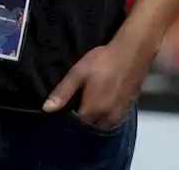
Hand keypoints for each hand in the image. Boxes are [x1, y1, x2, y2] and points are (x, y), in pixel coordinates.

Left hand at [42, 32, 156, 128]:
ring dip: (97, 121)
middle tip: (77, 108)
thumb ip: (63, 92)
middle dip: (85, 122)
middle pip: (92, 127)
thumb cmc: (102, 61)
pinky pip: (116, 119)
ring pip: (105, 125)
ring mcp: (120, 114)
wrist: (132, 52)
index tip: (64, 113)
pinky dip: (108, 116)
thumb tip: (46, 109)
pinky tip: (104, 104)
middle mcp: (107, 117)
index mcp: (93, 110)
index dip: (70, 120)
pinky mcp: (129, 108)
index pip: (78, 126)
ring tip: (90, 107)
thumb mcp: (78, 73)